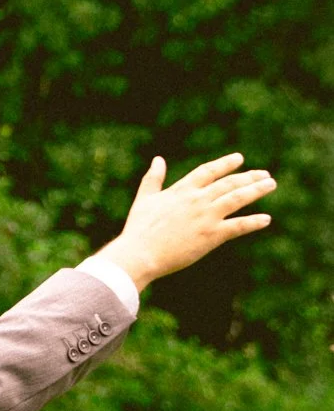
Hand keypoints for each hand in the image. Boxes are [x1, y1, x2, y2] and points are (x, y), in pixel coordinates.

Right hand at [98, 153, 275, 291]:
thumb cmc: (139, 228)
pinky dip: (253, 222)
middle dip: (249, 177)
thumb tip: (158, 159)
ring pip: (237, 198)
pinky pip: (238, 226)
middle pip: (229, 183)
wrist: (141, 253)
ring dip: (256, 190)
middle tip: (265, 174)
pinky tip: (266, 219)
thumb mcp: (145, 198)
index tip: (239, 158)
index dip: (225, 164)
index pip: (208, 171)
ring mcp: (206, 216)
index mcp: (181, 190)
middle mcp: (197, 199)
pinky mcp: (212, 235)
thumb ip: (153, 178)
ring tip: (270, 184)